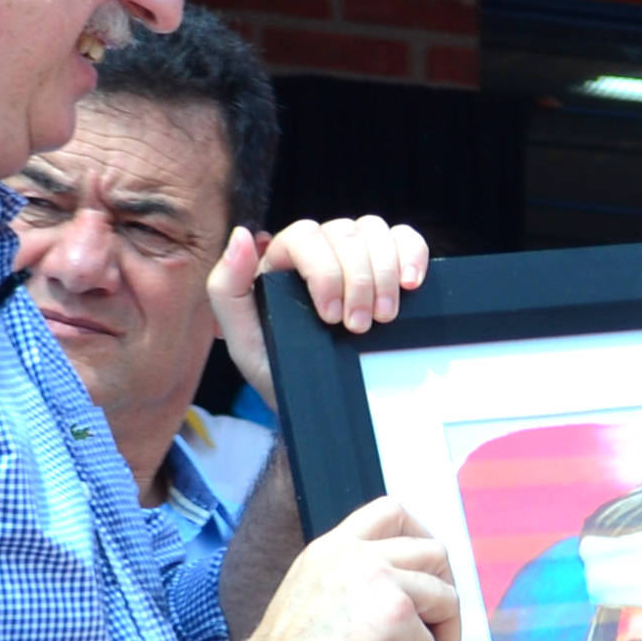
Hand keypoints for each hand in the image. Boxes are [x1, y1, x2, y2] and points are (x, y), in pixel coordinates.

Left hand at [209, 214, 432, 406]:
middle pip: (344, 232)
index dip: (324, 271)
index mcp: (282, 261)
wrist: (325, 409)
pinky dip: (413, 254)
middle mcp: (320, 251)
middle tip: (360, 327)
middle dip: (358, 280)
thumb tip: (242, 235)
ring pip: (375, 231)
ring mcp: (357, 257)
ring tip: (385, 318)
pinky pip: (406, 238)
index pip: (305, 236)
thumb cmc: (283, 375)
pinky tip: (412, 285)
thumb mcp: (245, 343)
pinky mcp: (392, 267)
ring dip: (385, 274)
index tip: (331, 317)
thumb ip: (228, 290)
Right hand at [245, 496, 460, 640]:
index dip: (421, 538)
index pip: (390, 513)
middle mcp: (358, 557)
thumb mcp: (311, 603)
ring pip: (447, 600)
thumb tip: (395, 603)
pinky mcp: (399, 621)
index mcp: (332, 549)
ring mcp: (382, 584)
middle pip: (433, 552)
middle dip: (446, 590)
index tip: (429, 572)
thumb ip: (350, 587)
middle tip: (440, 628)